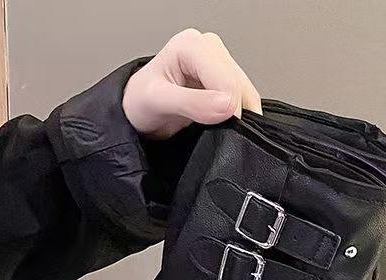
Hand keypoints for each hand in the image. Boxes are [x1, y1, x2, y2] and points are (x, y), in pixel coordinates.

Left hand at [122, 28, 262, 139]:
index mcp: (192, 45)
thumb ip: (192, 103)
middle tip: (210, 128)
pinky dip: (240, 116)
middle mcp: (209, 48)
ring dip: (238, 115)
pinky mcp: (226, 79)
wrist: (139, 111)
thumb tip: (227, 105)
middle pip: (240, 86)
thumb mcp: (158, 102)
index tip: (215, 126)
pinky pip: (245, 99)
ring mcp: (220, 63)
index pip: (228, 80)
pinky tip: (222, 123)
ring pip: (246, 93)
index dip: (228, 109)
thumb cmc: (141, 102)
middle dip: (232, 112)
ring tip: (212, 125)